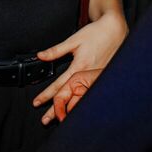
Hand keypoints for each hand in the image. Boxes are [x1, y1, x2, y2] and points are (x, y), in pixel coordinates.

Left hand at [33, 10, 126, 124]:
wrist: (115, 30)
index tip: (36, 102)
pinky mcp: (104, 77)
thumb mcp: (74, 40)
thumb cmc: (95, 33)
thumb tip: (41, 56)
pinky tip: (80, 109)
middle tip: (45, 120)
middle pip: (69, 97)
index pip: (59, 84)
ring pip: (82, 98)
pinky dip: (84, 102)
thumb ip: (56, 50)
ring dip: (71, 110)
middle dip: (56, 110)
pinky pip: (92, 93)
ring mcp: (97, 78)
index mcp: (79, 66)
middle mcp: (88, 75)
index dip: (46, 94)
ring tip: (61, 121)